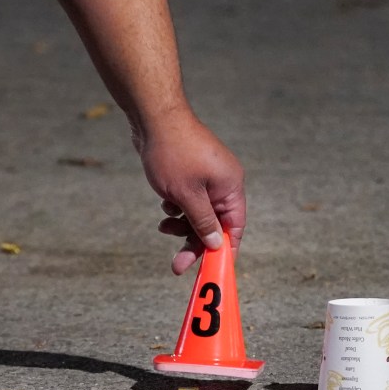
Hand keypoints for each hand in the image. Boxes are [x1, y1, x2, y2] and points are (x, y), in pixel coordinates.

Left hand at [135, 108, 245, 274]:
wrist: (154, 119)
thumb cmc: (173, 153)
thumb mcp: (187, 196)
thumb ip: (202, 222)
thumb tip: (215, 244)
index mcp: (231, 187)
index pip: (235, 228)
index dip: (224, 250)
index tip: (212, 270)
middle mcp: (223, 183)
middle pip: (214, 224)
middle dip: (194, 242)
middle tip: (177, 265)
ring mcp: (207, 178)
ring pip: (198, 213)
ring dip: (181, 224)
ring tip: (164, 225)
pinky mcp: (191, 174)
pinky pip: (188, 200)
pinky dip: (176, 206)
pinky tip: (165, 201)